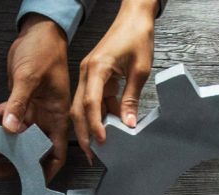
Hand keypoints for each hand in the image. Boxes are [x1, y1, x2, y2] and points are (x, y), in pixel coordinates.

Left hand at [0, 14, 69, 180]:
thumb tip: (10, 129)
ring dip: (0, 146)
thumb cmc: (45, 50)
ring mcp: (32, 110)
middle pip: (32, 149)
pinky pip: (6, 119)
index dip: (46, 170)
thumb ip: (18, 104)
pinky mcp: (19, 102)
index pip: (56, 152)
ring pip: (16, 137)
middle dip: (15, 162)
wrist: (38, 31)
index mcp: (57, 115)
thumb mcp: (30, 77)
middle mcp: (45, 117)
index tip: (32, 182)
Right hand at [71, 0, 157, 161]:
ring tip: (99, 145)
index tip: (102, 141)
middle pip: (79, 109)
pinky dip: (100, 114)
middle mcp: (86, 72)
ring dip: (91, 126)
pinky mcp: (93, 77)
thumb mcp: (140, 70)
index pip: (91, 103)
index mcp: (97, 68)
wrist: (134, 16)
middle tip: (93, 153)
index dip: (95, 125)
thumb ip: (132, 99)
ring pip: (83, 107)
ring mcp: (88, 75)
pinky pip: (93, 100)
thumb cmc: (137, 36)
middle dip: (84, 133)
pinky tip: (108, 126)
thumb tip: (128, 123)